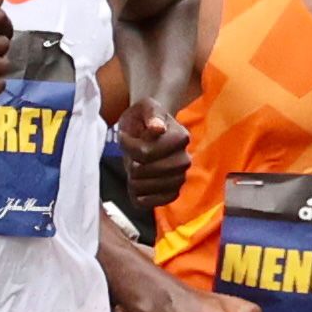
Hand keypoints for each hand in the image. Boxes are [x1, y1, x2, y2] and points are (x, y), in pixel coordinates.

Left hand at [111, 82, 189, 211]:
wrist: (148, 130)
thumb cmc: (144, 118)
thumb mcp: (145, 107)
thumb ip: (151, 114)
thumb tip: (157, 128)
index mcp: (181, 138)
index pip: (145, 152)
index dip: (128, 145)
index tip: (126, 136)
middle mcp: (185, 160)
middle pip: (143, 171)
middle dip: (130, 163)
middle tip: (131, 154)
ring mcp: (179, 179)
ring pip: (144, 188)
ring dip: (132, 178)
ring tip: (135, 167)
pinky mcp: (172, 193)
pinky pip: (150, 203)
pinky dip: (139, 196)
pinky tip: (137, 186)